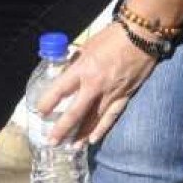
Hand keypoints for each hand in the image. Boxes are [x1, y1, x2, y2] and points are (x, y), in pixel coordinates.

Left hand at [35, 25, 158, 144]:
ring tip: (70, 147)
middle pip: (74, 113)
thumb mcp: (87, 47)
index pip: (59, 91)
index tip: (40, 112)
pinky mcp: (125, 96)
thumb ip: (75, 63)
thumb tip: (64, 74)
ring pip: (93, 120)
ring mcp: (111, 93)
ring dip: (81, 135)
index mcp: (83, 70)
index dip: (47, 103)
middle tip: (51, 142)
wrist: (142, 35)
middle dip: (61, 129)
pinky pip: (111, 117)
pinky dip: (102, 129)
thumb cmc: (113, 37)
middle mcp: (95, 85)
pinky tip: (93, 140)